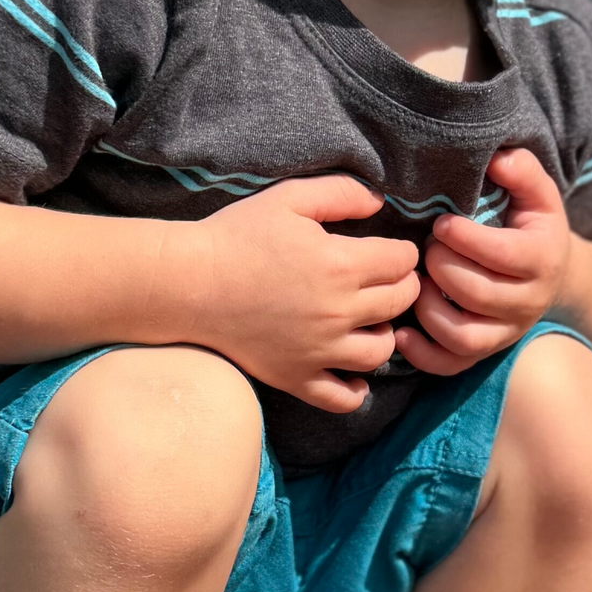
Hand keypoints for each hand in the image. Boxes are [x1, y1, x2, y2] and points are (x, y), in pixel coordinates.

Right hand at [174, 175, 421, 412]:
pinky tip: (353, 373)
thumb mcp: (289, 198)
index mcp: (341, 264)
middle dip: (402, 287)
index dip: (402, 252)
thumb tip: (378, 202)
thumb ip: (340, 193)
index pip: (402, 261)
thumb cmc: (237, 236)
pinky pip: (343, 398)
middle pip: (399, 303)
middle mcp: (338, 312)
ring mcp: (319, 351)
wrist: (189, 283)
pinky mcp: (296, 377)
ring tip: (370, 321)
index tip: (391, 250)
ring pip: (380, 352)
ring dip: (384, 333)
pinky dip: (357, 390)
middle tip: (387, 279)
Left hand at [394, 148, 575, 376]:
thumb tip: (497, 159)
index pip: (501, 254)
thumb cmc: (532, 226)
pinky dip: (422, 353)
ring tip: (416, 280)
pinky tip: (402, 331)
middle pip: (477, 293)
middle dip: (442, 266)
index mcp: (542, 259)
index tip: (442, 223)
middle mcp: (527, 302)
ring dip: (428, 308)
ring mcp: (506, 332)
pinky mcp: (485, 352)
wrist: (552, 275)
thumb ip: (522, 171)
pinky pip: (451, 365)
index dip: (464, 238)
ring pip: (463, 335)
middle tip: (426, 247)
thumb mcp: (538, 194)